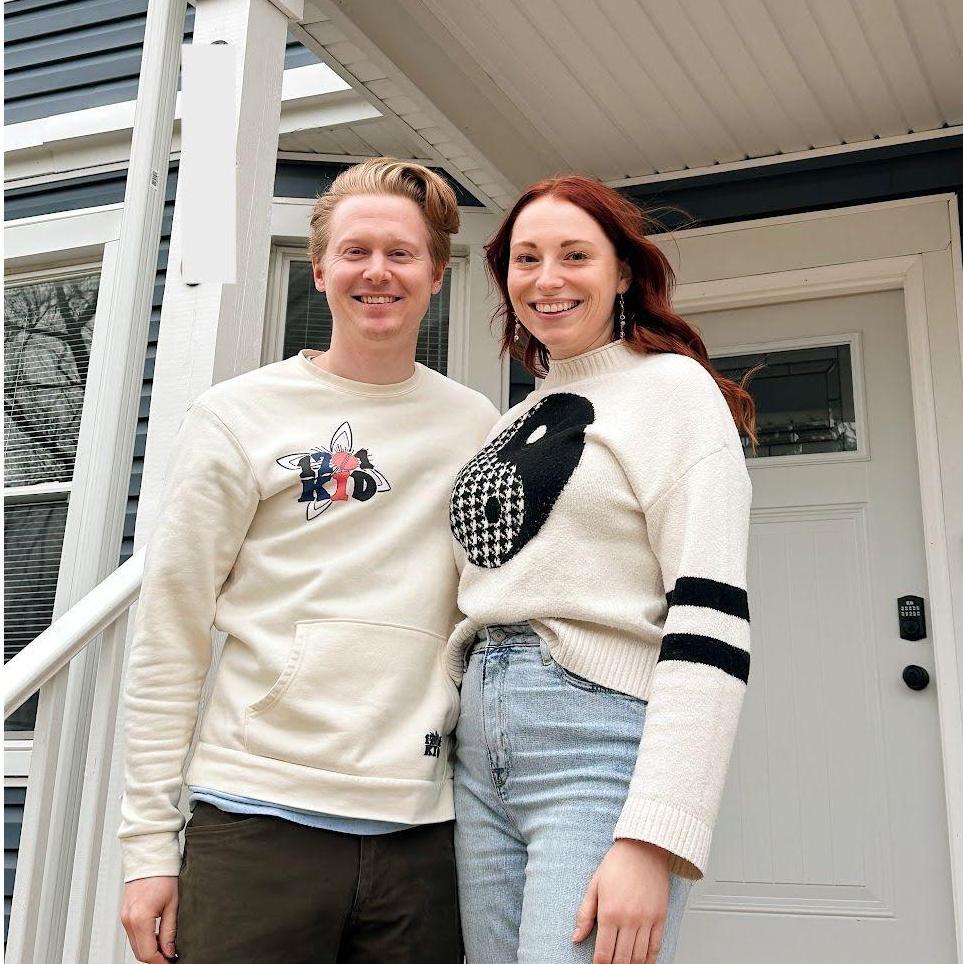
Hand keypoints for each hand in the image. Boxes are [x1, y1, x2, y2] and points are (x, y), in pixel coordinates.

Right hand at [121, 876, 178, 962]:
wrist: (149, 858)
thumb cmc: (163, 876)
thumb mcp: (173, 904)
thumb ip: (169, 931)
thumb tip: (169, 951)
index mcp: (140, 918)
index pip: (148, 953)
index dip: (160, 962)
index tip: (172, 962)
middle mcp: (128, 920)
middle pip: (139, 952)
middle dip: (155, 958)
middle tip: (170, 957)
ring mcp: (125, 917)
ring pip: (135, 945)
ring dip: (149, 950)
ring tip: (166, 947)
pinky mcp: (125, 914)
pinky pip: (133, 935)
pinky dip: (144, 940)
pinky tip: (156, 936)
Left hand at [572, 839, 670, 963]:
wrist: (643, 848)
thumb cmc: (617, 863)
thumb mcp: (594, 886)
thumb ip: (585, 914)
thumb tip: (576, 938)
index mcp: (609, 912)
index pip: (603, 952)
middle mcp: (629, 919)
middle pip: (622, 959)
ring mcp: (647, 920)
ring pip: (639, 957)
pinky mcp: (660, 917)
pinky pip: (656, 946)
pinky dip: (649, 959)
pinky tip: (642, 962)